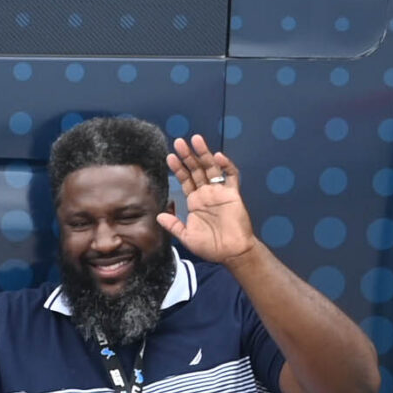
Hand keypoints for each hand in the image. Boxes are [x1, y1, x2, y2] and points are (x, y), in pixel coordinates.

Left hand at [160, 135, 257, 264]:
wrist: (231, 253)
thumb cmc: (210, 247)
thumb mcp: (186, 236)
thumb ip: (173, 225)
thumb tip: (159, 215)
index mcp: (195, 201)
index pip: (185, 180)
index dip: (178, 168)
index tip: (169, 156)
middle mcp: (206, 194)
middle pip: (196, 170)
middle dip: (188, 155)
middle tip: (179, 142)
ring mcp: (220, 192)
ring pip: (212, 168)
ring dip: (204, 154)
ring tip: (196, 139)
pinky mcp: (233, 194)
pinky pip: (231, 176)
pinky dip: (226, 166)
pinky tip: (218, 157)